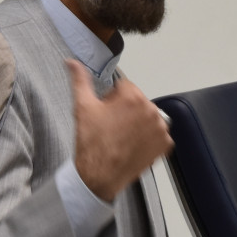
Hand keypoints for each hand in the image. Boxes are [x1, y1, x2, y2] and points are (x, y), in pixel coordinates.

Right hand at [68, 61, 172, 202]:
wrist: (100, 175)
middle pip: (137, 101)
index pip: (124, 86)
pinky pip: (157, 133)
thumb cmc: (91, 142)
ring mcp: (160, 129)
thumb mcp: (83, 107)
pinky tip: (133, 144)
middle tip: (112, 127)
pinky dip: (148, 137)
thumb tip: (71, 61)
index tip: (106, 113)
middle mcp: (151, 110)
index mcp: (133, 97)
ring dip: (138, 122)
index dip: (112, 98)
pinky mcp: (165, 145)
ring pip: (147, 116)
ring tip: (122, 137)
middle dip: (126, 110)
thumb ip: (80, 80)